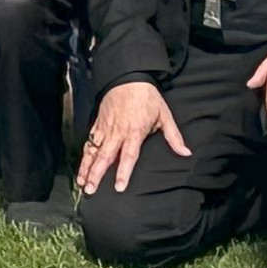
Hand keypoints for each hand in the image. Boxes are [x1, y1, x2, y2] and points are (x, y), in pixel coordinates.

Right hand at [77, 80, 186, 195]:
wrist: (127, 77)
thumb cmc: (147, 97)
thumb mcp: (164, 115)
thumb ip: (174, 136)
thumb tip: (186, 153)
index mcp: (134, 132)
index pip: (128, 156)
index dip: (123, 172)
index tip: (119, 187)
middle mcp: (117, 132)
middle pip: (105, 156)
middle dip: (97, 174)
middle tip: (90, 190)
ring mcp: (105, 128)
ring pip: (93, 150)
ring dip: (86, 167)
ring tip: (81, 183)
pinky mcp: (98, 124)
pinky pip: (89, 142)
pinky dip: (84, 155)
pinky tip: (81, 167)